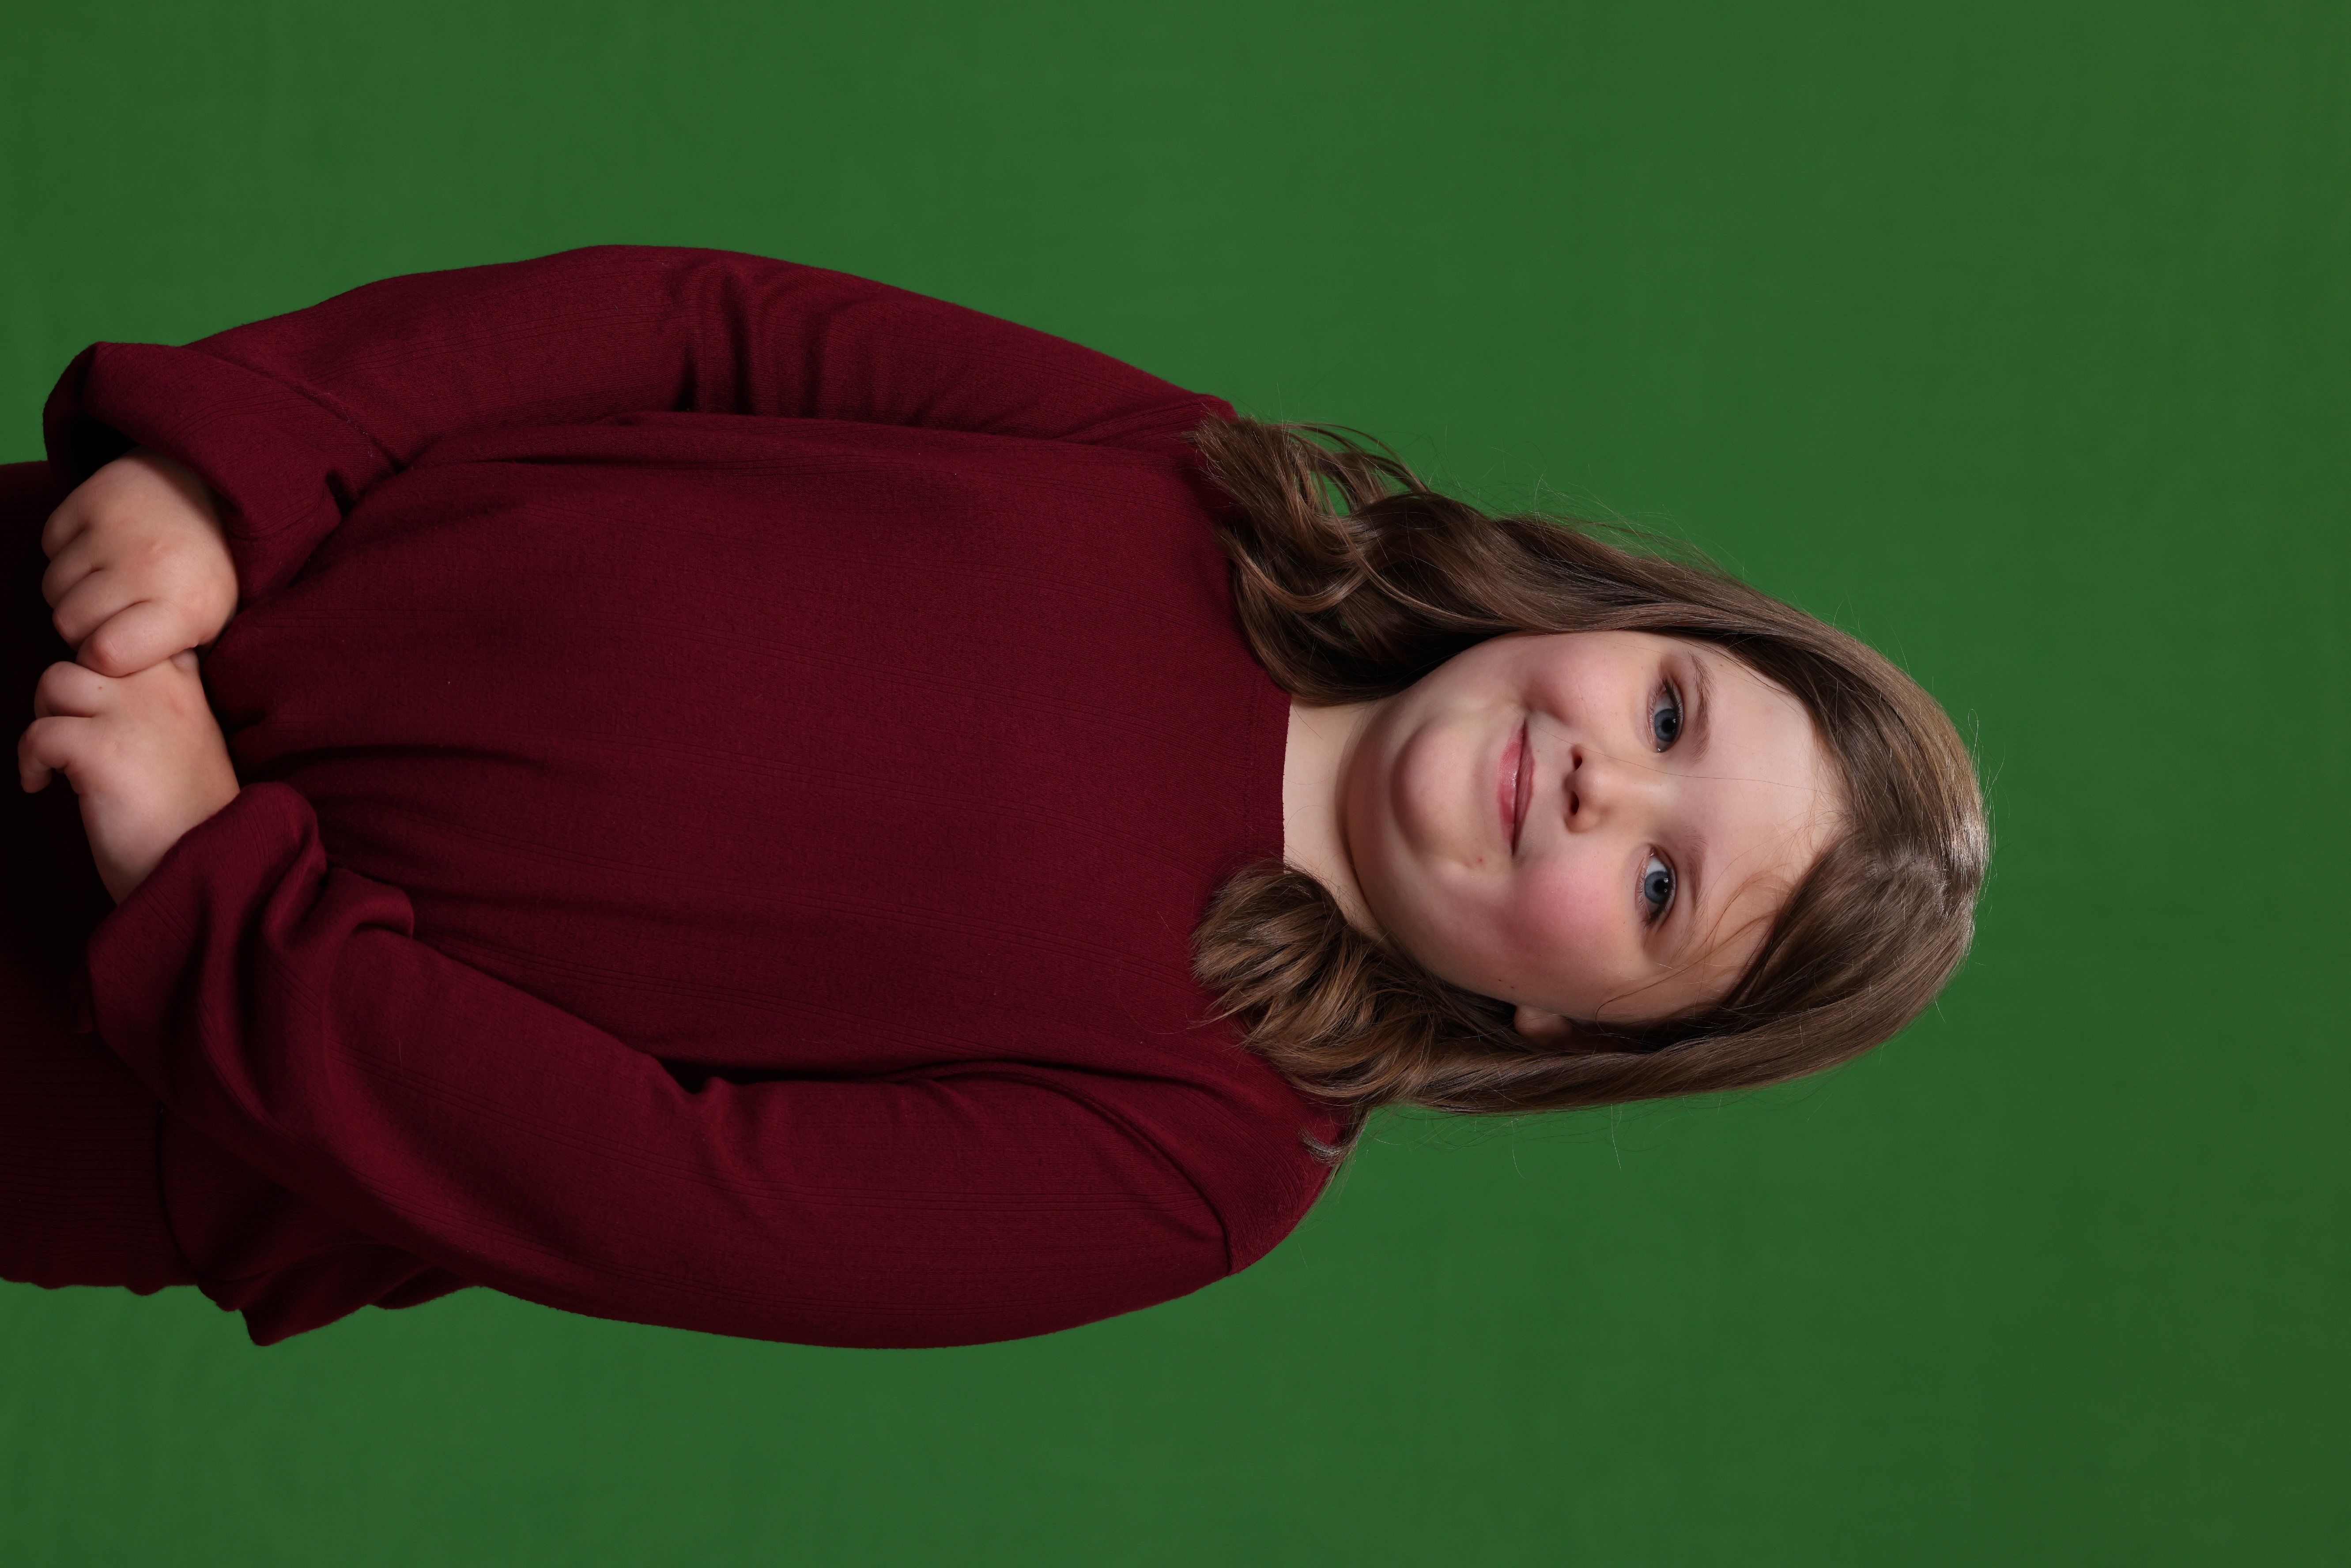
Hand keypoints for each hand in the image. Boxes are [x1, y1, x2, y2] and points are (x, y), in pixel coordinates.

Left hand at [18, 651, 241, 903]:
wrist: (208, 868)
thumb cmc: (191, 818)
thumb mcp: (192, 746)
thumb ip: (163, 707)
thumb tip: (106, 685)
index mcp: (188, 689)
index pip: (137, 635)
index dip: (108, 659)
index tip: (101, 705)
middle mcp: (164, 692)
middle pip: (90, 649)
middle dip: (68, 689)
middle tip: (69, 732)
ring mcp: (133, 717)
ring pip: (56, 680)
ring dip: (45, 718)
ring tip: (57, 758)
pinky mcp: (101, 752)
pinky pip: (38, 732)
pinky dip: (30, 762)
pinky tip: (43, 786)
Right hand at [42, 449, 238, 677]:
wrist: (211, 492)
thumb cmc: (203, 573)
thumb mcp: (209, 625)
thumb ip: (170, 662)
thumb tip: (125, 690)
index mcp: (184, 607)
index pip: (105, 654)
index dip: (101, 658)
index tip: (117, 649)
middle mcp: (147, 567)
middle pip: (69, 623)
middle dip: (85, 625)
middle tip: (117, 611)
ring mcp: (114, 530)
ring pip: (53, 587)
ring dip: (75, 589)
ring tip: (114, 578)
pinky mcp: (87, 500)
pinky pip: (49, 545)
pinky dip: (68, 551)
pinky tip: (105, 547)